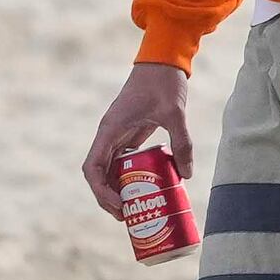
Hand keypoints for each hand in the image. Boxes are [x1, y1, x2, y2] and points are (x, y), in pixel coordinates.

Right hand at [83, 62, 192, 216]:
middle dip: (108, 197)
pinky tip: (144, 188)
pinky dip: (129, 176)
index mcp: (110, 130)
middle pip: (99, 174)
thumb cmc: (163, 84)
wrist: (162, 62)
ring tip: (134, 209)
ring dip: (117, 189)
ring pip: (109, 169)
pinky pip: (123, 161)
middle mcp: (108, 135)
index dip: (101, 191)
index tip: (118, 206)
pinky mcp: (129, 134)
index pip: (93, 168)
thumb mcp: (175, 114)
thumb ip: (182, 142)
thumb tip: (187, 174)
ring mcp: (117, 135)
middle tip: (126, 216)